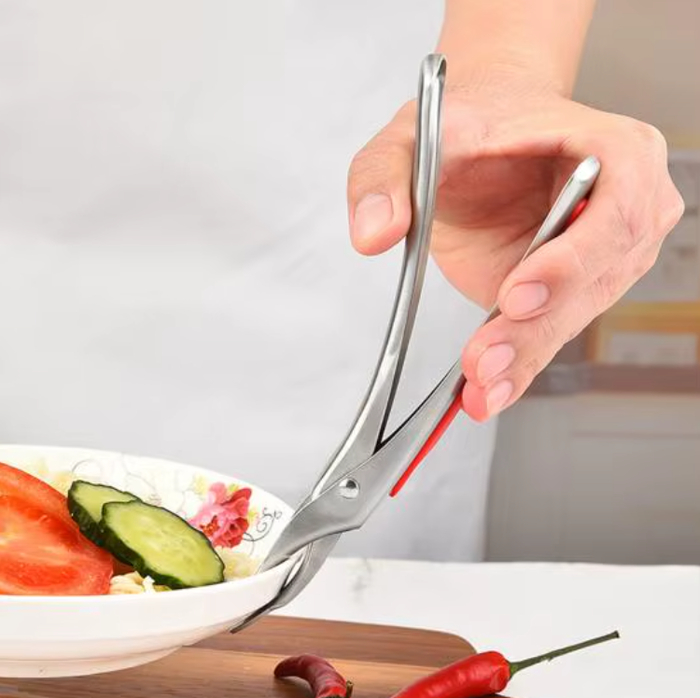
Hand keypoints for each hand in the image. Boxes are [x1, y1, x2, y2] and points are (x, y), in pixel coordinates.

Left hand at [347, 80, 683, 420]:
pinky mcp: (569, 290)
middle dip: (537, 328)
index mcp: (608, 145)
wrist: (484, 139)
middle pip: (598, 278)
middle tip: (485, 362)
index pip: (619, 206)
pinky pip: (551, 332)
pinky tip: (488, 392)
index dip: (575, 258)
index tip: (515, 295)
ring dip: (526, 356)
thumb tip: (375, 232)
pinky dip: (520, 367)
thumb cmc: (469, 125)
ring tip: (481, 386)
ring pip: (574, 317)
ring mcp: (601, 254)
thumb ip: (383, 177)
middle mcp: (622, 204)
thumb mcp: (413, 134)